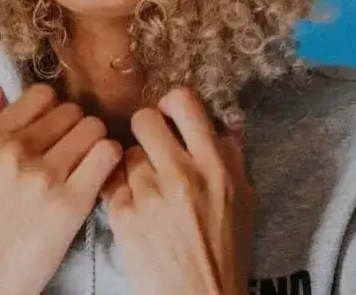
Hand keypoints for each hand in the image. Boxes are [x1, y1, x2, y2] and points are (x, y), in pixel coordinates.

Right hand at [0, 82, 123, 294]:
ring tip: (87, 164)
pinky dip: (110, 160)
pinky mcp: (69, 204)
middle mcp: (17, 151)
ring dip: (95, 143)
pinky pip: (106, 155)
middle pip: (71, 110)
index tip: (54, 130)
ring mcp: (44, 176)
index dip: (53, 110)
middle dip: (75, 128)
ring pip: (93, 128)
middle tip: (72, 152)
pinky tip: (100, 176)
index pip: (42, 95)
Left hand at [99, 87, 255, 294]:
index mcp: (215, 166)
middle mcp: (182, 175)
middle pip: (144, 119)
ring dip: (133, 167)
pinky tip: (133, 208)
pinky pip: (111, 182)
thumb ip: (230, 156)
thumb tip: (219, 120)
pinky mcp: (123, 216)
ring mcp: (150, 195)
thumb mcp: (243, 200)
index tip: (170, 117)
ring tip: (146, 190)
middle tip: (151, 148)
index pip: (184, 102)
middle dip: (145, 131)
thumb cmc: (226, 254)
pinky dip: (119, 192)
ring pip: (125, 153)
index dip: (171, 104)